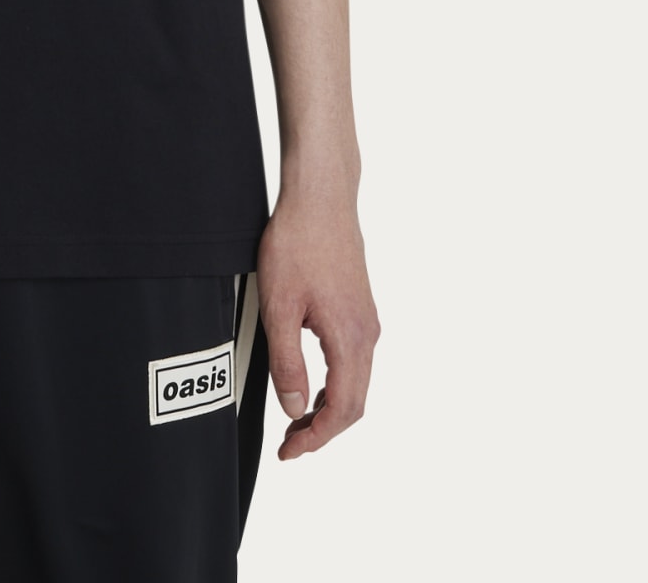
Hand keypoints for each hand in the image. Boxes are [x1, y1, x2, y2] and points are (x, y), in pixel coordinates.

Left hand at [257, 189, 380, 459]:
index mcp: (351, 339)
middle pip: (355, 403)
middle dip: (323, 430)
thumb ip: (287, 362)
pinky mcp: (359, 306)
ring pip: (356, 382)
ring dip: (329, 407)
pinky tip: (312, 379)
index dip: (315, 439)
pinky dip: (335, 381)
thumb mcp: (280, 306)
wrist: (320, 196)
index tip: (289, 451)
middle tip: (291, 443)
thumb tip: (293, 407)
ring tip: (297, 417)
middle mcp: (367, 334)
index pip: (342, 410)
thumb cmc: (299, 242)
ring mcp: (367, 319)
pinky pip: (354, 359)